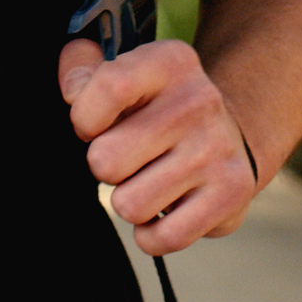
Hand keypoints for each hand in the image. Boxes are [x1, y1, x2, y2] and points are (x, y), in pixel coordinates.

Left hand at [59, 38, 255, 253]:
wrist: (231, 134)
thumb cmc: (157, 107)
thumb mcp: (127, 72)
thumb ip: (83, 70)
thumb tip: (71, 90)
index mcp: (169, 62)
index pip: (108, 88)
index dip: (84, 117)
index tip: (93, 124)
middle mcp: (198, 101)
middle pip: (106, 159)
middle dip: (104, 166)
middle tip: (126, 157)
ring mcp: (217, 150)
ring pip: (129, 205)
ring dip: (128, 201)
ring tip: (147, 180)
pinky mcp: (230, 195)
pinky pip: (162, 238)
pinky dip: (151, 234)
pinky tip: (161, 210)